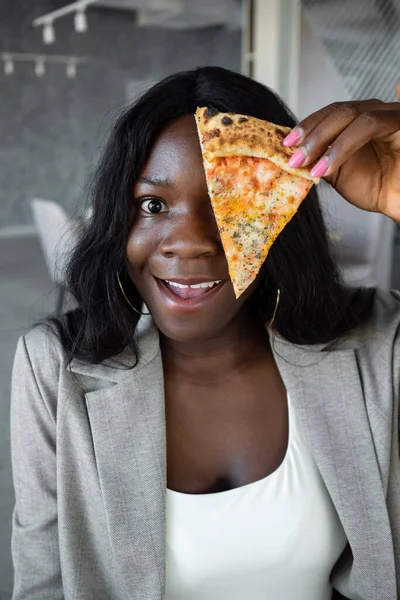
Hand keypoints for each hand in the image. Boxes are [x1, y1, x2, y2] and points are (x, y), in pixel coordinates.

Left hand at [283, 82, 399, 223]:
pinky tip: (328, 162)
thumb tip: (290, 153)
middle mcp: (376, 112)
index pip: (329, 114)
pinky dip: (345, 145)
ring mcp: (390, 115)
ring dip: (326, 141)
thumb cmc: (378, 188)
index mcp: (360, 120)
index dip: (307, 126)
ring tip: (313, 168)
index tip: (286, 145)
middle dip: (312, 135)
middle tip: (295, 158)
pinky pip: (372, 124)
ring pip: (353, 116)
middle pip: (338, 111)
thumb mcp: (338, 172)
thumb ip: (318, 157)